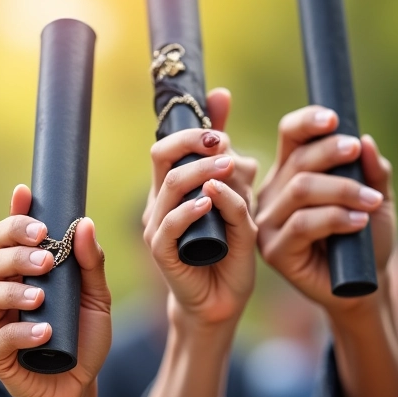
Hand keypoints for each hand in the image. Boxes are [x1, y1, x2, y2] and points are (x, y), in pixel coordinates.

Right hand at [0, 185, 111, 396]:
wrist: (80, 387)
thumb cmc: (83, 338)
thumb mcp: (96, 298)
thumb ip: (91, 263)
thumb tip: (84, 223)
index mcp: (25, 271)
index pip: (12, 236)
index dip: (16, 213)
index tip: (26, 193)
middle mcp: (5, 290)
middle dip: (18, 248)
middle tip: (46, 251)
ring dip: (17, 289)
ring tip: (42, 294)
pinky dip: (21, 332)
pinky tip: (44, 332)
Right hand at [143, 88, 257, 328]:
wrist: (221, 298)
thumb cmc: (229, 250)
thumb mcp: (238, 199)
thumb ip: (231, 164)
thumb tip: (224, 97)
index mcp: (174, 188)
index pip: (169, 145)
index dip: (192, 131)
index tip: (221, 132)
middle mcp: (161, 202)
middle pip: (162, 155)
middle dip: (194, 143)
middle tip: (226, 147)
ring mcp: (159, 226)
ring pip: (170, 185)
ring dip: (201, 172)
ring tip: (228, 169)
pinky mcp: (162, 251)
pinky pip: (170, 224)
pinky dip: (190, 210)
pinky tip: (209, 203)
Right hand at [256, 106, 394, 313]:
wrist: (362, 284)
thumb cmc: (364, 239)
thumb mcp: (375, 198)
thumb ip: (372, 171)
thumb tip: (365, 141)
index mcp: (290, 174)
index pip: (289, 137)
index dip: (307, 123)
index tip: (334, 118)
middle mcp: (273, 194)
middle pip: (297, 161)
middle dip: (331, 153)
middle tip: (356, 153)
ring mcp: (269, 223)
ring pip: (300, 190)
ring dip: (342, 190)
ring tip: (371, 200)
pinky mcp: (274, 250)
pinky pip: (301, 224)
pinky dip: (335, 218)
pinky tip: (358, 221)